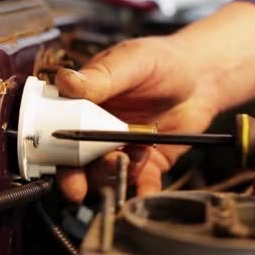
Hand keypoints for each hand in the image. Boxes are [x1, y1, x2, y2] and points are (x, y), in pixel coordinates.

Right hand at [54, 2, 254, 202]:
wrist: (202, 78)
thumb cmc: (162, 62)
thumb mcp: (132, 62)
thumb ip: (101, 76)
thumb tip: (65, 81)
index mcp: (84, 104)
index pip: (58, 127)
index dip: (52, 146)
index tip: (55, 157)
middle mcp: (96, 131)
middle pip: (75, 161)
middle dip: (74, 177)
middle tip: (78, 187)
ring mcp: (120, 149)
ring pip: (104, 175)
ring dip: (112, 175)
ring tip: (133, 157)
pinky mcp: (145, 165)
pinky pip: (138, 184)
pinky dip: (140, 192)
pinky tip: (145, 193)